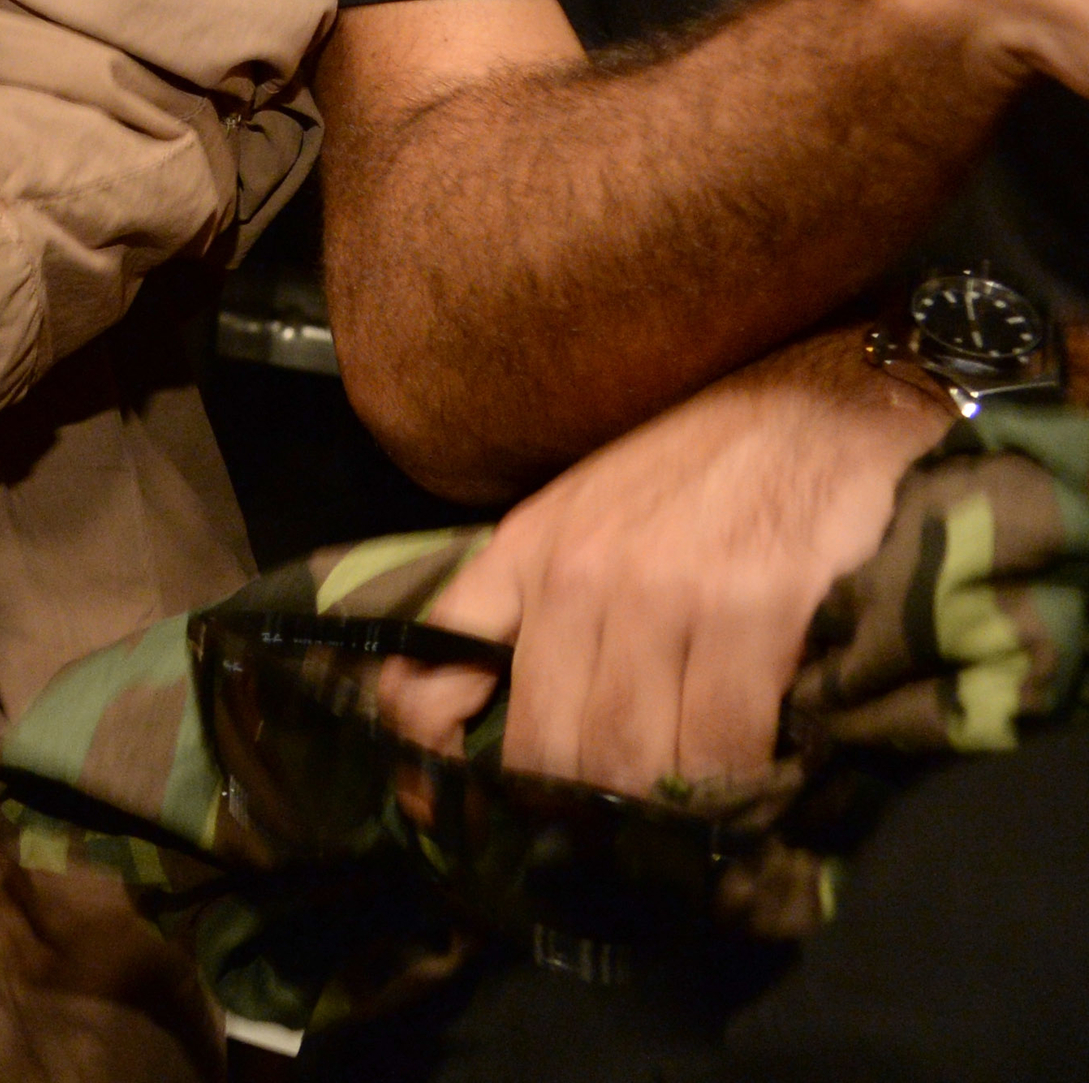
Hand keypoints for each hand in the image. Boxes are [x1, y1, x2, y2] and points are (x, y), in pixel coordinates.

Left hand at [385, 343, 950, 794]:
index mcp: (522, 553)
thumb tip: (480, 711)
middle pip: (550, 742)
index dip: (429, 754)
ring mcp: (662, 590)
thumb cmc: (695, 466)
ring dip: (658, 810)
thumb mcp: (578, 516)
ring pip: (633, 752)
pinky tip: (747, 790)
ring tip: (680, 830)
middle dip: (574, 809)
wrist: (815, 401)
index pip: (433, 670)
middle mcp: (577, 574)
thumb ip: (529, 602)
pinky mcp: (751, 606)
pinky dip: (733, 782)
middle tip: (609, 843)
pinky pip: (725, 737)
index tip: (450, 809)